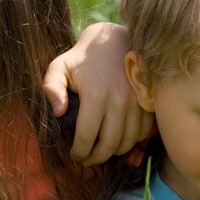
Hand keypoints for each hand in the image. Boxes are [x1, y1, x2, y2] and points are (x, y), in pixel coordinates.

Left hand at [42, 22, 152, 163]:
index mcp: (95, 95)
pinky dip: (132, 142)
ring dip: (114, 152)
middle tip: (87, 159)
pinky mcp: (148, 101)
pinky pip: (143, 132)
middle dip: (96, 158)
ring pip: (127, 142)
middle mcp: (119, 101)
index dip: (79, 152)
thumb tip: (58, 113)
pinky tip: (119, 140)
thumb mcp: (59, 66)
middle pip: (109, 145)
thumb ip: (51, 88)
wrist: (114, 39)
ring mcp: (137, 102)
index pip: (86, 137)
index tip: (74, 155)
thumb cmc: (83, 57)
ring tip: (101, 152)